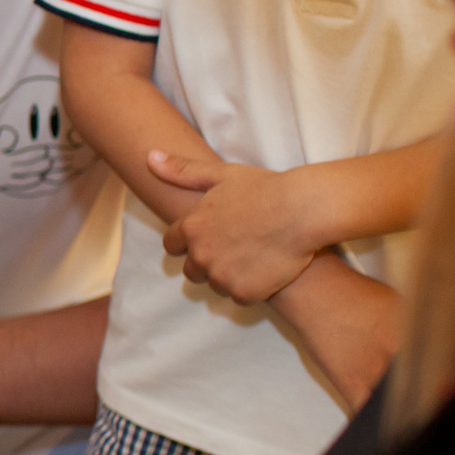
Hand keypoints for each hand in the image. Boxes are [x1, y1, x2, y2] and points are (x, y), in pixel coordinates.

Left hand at [151, 152, 318, 303]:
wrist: (303, 210)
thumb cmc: (265, 188)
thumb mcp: (221, 174)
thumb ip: (182, 171)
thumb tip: (151, 157)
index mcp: (191, 227)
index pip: (172, 245)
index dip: (187, 243)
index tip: (205, 239)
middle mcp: (201, 255)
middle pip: (191, 271)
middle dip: (206, 262)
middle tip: (233, 249)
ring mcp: (222, 276)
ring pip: (216, 285)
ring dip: (228, 276)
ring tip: (252, 257)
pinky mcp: (245, 292)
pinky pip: (239, 297)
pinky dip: (250, 288)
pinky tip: (265, 270)